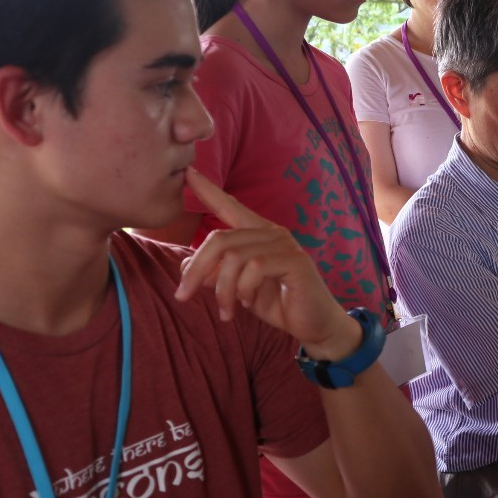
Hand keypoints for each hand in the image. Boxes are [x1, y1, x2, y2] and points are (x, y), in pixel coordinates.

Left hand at [176, 168, 357, 359]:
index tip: (187, 172)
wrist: (314, 324)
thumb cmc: (277, 302)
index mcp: (257, 233)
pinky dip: (243, 290)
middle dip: (196, 269)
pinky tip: (247, 304)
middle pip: (219, 239)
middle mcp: (271, 232)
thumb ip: (215, 274)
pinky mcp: (295, 260)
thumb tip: (185, 266)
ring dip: (222, 290)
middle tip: (183, 296)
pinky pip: (255, 268)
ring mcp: (285, 244)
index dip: (207, 190)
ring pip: (233, 257)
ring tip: (226, 311)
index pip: (228, 206)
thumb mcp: (238, 289)